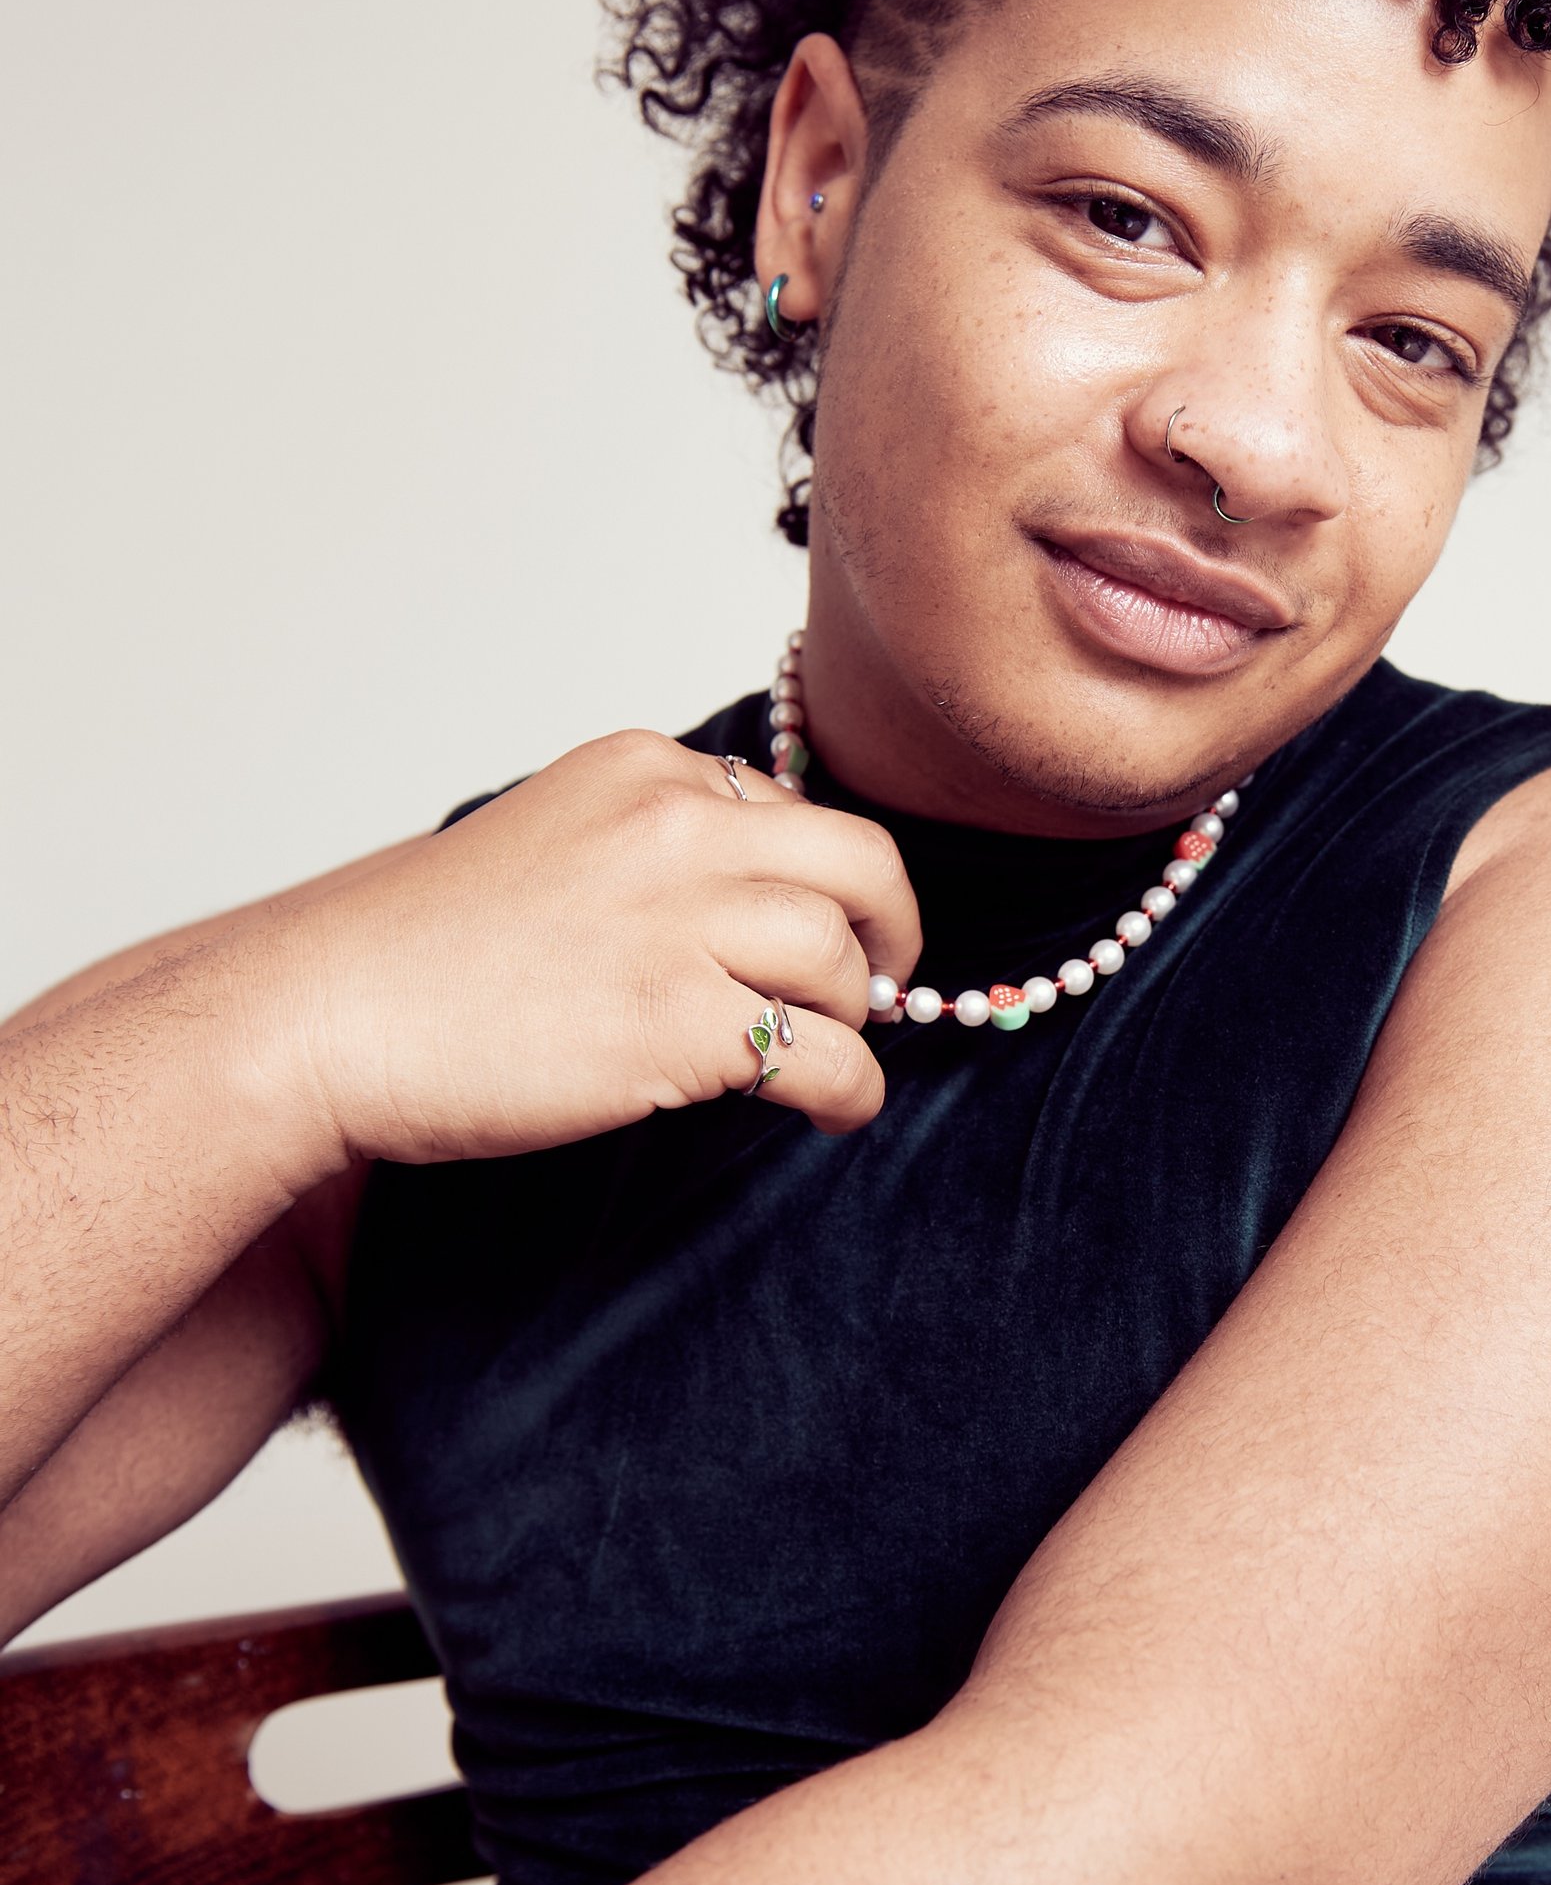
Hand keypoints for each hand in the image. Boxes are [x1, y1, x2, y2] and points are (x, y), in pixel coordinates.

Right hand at [248, 732, 920, 1170]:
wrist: (324, 1014)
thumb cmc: (416, 954)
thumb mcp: (548, 844)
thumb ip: (649, 856)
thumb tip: (749, 911)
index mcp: (644, 772)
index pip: (792, 813)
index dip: (825, 883)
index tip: (829, 930)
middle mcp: (675, 826)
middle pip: (861, 865)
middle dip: (891, 931)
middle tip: (885, 985)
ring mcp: (680, 922)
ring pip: (848, 962)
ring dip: (856, 1021)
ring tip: (828, 1059)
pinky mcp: (677, 1022)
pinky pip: (828, 1056)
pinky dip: (853, 1091)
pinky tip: (834, 1112)